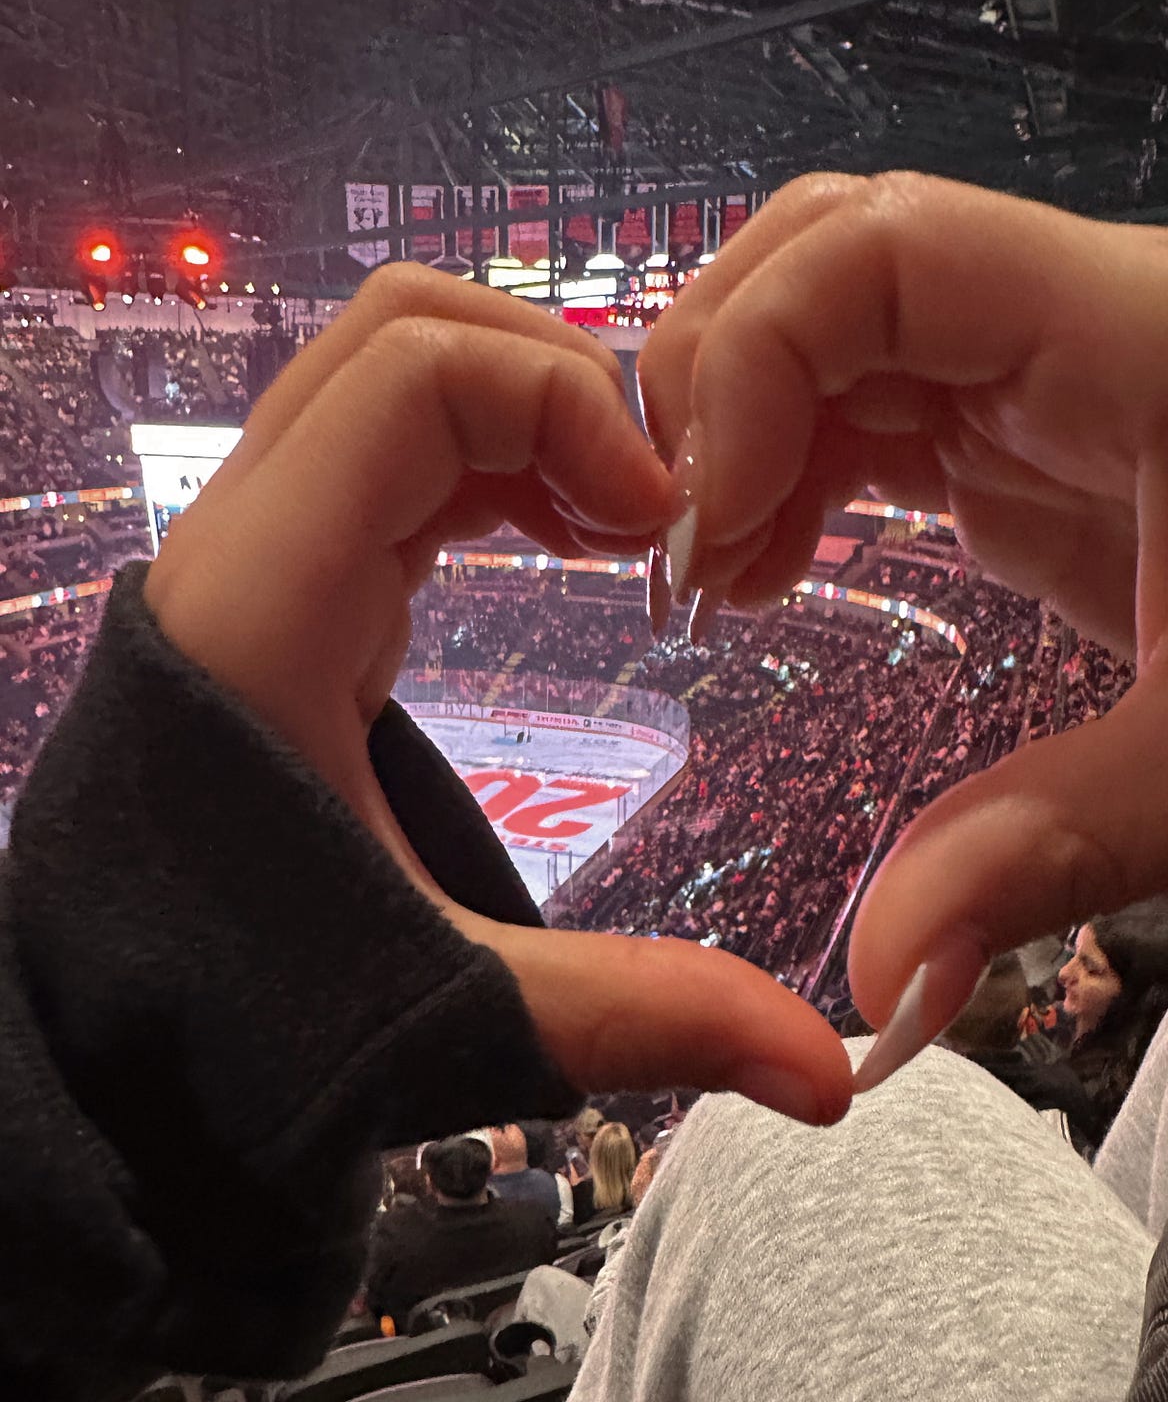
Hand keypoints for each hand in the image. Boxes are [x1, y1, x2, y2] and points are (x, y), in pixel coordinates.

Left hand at [144, 265, 851, 1124]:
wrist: (106, 1049)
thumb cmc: (234, 1014)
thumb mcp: (452, 1005)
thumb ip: (639, 1016)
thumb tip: (826, 1069)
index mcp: (266, 603)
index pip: (419, 371)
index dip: (564, 403)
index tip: (657, 517)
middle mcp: (247, 547)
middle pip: (404, 331)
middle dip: (556, 381)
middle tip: (654, 504)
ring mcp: (259, 555)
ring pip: (398, 376)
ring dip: (531, 416)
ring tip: (624, 526)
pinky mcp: (288, 588)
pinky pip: (397, 453)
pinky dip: (498, 461)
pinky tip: (572, 545)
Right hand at [640, 173, 1167, 1084]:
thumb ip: (1054, 850)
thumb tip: (877, 976)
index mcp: (1141, 340)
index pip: (877, 250)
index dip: (750, 364)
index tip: (708, 528)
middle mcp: (1088, 322)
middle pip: (830, 256)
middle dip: (719, 383)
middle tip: (679, 547)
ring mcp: (1068, 371)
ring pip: (845, 324)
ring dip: (748, 429)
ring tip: (712, 576)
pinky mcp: (1057, 435)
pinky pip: (891, 404)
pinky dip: (803, 470)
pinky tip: (773, 565)